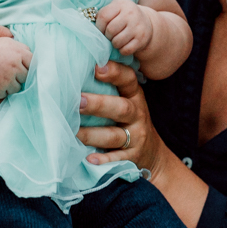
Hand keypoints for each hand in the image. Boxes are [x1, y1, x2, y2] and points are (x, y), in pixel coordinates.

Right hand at [0, 37, 32, 98]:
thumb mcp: (8, 43)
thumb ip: (23, 49)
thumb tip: (36, 58)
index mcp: (20, 54)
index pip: (34, 65)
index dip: (27, 67)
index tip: (21, 67)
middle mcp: (15, 67)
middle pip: (26, 78)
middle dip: (19, 76)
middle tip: (8, 71)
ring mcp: (8, 79)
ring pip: (18, 88)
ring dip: (11, 85)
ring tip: (1, 76)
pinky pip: (7, 94)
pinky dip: (2, 91)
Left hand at [78, 61, 208, 227]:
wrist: (153, 155)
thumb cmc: (129, 121)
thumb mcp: (127, 101)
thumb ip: (109, 87)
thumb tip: (74, 69)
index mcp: (134, 96)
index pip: (128, 80)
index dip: (115, 73)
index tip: (96, 67)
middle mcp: (137, 115)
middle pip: (121, 108)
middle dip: (98, 104)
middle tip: (77, 100)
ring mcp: (136, 137)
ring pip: (115, 135)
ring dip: (93, 134)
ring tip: (73, 132)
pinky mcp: (132, 158)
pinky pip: (118, 159)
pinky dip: (104, 160)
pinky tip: (89, 159)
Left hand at [96, 0, 153, 56]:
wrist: (146, 22)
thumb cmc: (123, 17)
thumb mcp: (115, 9)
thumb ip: (103, 14)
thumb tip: (88, 28)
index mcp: (121, 4)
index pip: (103, 16)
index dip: (99, 26)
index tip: (101, 29)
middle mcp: (131, 13)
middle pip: (110, 30)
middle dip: (107, 36)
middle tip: (109, 36)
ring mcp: (137, 26)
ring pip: (117, 41)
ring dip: (114, 44)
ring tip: (116, 41)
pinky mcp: (142, 38)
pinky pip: (126, 49)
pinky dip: (122, 50)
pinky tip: (123, 45)